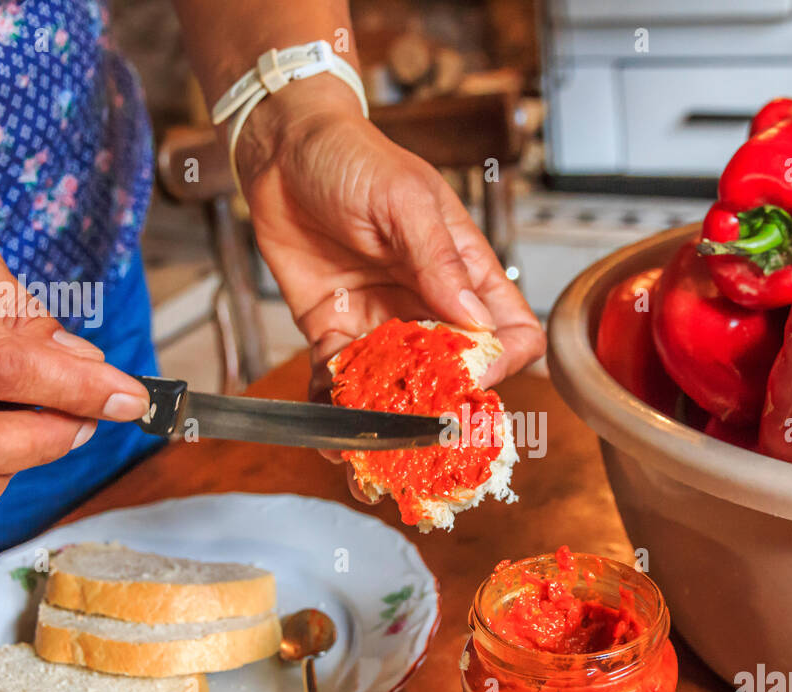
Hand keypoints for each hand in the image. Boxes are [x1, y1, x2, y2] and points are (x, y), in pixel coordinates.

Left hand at [234, 75, 545, 398]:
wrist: (282, 150)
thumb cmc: (353, 158)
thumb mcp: (405, 200)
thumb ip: (439, 260)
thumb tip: (476, 321)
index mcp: (463, 271)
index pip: (510, 331)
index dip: (501, 360)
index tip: (473, 375)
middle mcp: (428, 305)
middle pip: (455, 372)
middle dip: (441, 404)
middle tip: (418, 428)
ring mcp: (382, 323)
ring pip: (399, 388)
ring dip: (385, 417)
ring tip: (367, 442)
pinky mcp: (334, 331)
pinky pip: (341, 381)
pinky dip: (336, 405)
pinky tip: (328, 422)